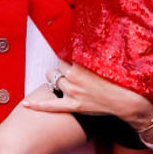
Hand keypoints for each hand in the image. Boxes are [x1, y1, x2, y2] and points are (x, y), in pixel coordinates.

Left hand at [23, 62, 152, 128]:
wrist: (126, 101)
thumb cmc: (119, 81)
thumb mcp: (105, 63)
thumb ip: (91, 57)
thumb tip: (83, 47)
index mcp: (81, 64)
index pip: (65, 58)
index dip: (68, 61)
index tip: (71, 63)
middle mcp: (74, 77)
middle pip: (57, 69)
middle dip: (61, 70)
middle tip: (71, 75)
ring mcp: (72, 92)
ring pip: (53, 81)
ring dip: (56, 80)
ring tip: (63, 83)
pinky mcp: (72, 105)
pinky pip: (50, 105)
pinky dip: (37, 105)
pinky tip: (26, 104)